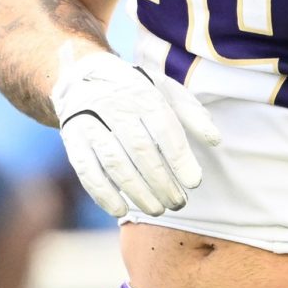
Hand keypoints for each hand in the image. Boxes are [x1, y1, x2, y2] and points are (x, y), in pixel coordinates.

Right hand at [51, 45, 221, 217]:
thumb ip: (191, 114)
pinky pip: (87, 171)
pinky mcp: (72, 139)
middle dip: (162, 181)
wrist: (82, 77)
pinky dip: (104, 194)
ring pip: (115, 163)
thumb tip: (215, 140)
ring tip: (157, 210)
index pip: (164, 128)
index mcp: (142, 92)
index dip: (180, 158)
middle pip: (141, 149)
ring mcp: (89, 122)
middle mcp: (114, 105)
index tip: (194, 182)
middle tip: (178, 203)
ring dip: (138, 192)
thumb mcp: (165, 90)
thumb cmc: (134, 90)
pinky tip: (122, 209)